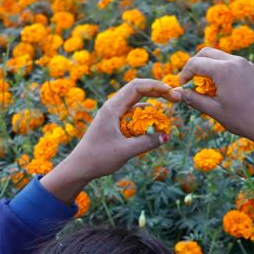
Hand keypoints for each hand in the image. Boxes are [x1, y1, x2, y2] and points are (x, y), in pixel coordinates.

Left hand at [40, 78, 179, 204]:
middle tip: (175, 99)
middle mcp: (112, 107)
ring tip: (165, 120)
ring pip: (136, 106)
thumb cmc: (98, 158)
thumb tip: (166, 136)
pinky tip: (152, 130)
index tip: (171, 92)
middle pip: (138, 92)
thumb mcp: (125, 151)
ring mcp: (113, 116)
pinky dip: (144, 121)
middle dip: (157, 93)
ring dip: (151, 110)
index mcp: (112, 108)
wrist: (79, 168)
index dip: (156, 86)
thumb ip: (146, 143)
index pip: (136, 87)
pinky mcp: (114, 125)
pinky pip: (132, 117)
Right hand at [176, 47, 253, 158]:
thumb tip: (176, 93)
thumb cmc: (241, 120)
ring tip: (210, 87)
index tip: (182, 86)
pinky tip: (228, 89)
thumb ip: (193, 99)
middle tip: (191, 81)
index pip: (195, 63)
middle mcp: (237, 61)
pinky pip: (237, 65)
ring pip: (223, 57)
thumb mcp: (213, 110)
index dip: (184, 74)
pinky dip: (227, 71)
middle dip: (195, 64)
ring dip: (211, 67)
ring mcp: (249, 64)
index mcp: (224, 70)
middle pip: (207, 52)